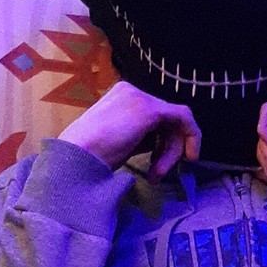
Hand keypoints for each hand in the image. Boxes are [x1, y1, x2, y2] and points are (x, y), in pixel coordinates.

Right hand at [60, 81, 200, 179]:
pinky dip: (192, 135)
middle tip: (156, 174)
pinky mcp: (149, 109)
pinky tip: (190, 156)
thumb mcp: (116, 141)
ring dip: (171, 152)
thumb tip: (159, 144)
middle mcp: (130, 91)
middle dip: (167, 149)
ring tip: (156, 175)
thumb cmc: (88, 158)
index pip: (151, 117)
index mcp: (118, 97)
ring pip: (174, 121)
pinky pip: (183, 117)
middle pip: (164, 119)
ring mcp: (139, 97)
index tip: (154, 167)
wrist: (75, 160)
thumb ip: (137, 136)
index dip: (158, 143)